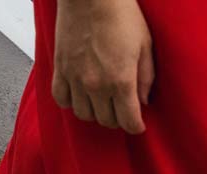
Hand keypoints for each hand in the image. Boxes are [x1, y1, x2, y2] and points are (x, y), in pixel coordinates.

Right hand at [51, 0, 154, 134]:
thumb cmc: (121, 14)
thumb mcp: (145, 43)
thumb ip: (146, 76)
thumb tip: (143, 100)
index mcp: (121, 80)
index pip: (128, 121)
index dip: (136, 126)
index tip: (138, 125)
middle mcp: (97, 85)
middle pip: (106, 120)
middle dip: (118, 119)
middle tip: (122, 110)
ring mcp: (75, 79)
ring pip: (84, 114)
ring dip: (95, 113)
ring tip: (102, 102)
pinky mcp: (60, 70)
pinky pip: (62, 100)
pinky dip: (71, 103)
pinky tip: (80, 95)